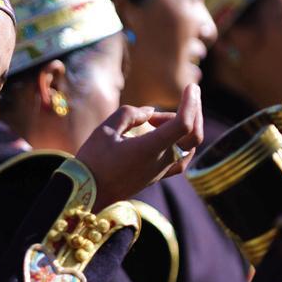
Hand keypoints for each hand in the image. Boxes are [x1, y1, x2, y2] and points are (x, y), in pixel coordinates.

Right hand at [76, 84, 202, 210]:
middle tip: (190, 93)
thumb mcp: (105, 129)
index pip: (183, 124)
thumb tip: (150, 111)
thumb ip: (130, 114)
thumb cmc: (92, 161)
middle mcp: (160, 161)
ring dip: (188, 127)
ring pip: (189, 147)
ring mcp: (160, 172)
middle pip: (193, 135)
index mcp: (149, 148)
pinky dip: (184, 144)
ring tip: (167, 115)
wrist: (87, 193)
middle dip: (195, 111)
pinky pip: (181, 160)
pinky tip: (171, 136)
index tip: (191, 87)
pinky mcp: (156, 178)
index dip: (191, 103)